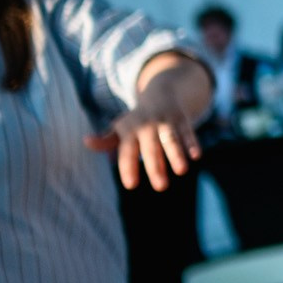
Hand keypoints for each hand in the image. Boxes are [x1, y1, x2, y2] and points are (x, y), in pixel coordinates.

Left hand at [87, 56, 205, 190]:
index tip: (131, 185)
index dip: (128, 167)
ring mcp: (166, 122)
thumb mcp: (120, 129)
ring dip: (177, 155)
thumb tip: (86, 141)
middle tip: (161, 187)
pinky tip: (196, 156)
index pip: (127, 151)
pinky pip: (188, 132)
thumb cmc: (137, 121)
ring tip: (182, 171)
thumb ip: (105, 140)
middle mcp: (148, 126)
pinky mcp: (182, 120)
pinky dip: (192, 143)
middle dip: (156, 166)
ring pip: (171, 140)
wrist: (162, 94)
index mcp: (130, 130)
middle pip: (151, 148)